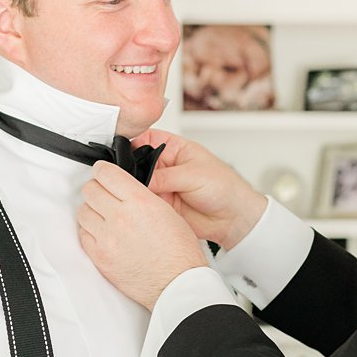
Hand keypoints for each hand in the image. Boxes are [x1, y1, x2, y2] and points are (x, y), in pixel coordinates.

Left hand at [78, 162, 207, 309]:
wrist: (177, 283)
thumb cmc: (179, 252)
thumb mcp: (168, 212)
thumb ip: (142, 197)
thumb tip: (124, 190)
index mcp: (140, 202)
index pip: (106, 174)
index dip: (103, 170)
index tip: (102, 173)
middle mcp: (121, 217)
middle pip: (90, 190)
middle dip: (96, 189)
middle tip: (103, 194)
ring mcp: (107, 238)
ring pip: (83, 212)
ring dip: (92, 210)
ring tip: (103, 216)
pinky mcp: (100, 257)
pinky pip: (83, 235)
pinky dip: (90, 231)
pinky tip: (102, 233)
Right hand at [133, 130, 266, 250]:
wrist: (234, 217)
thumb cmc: (224, 187)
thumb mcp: (193, 175)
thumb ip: (164, 176)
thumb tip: (138, 179)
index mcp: (174, 148)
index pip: (144, 139)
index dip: (132, 144)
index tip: (122, 154)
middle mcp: (164, 166)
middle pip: (135, 162)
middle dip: (130, 170)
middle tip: (131, 178)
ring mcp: (161, 185)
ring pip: (137, 184)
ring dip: (135, 188)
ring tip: (140, 193)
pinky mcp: (160, 204)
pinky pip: (143, 202)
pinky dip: (140, 204)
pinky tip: (143, 205)